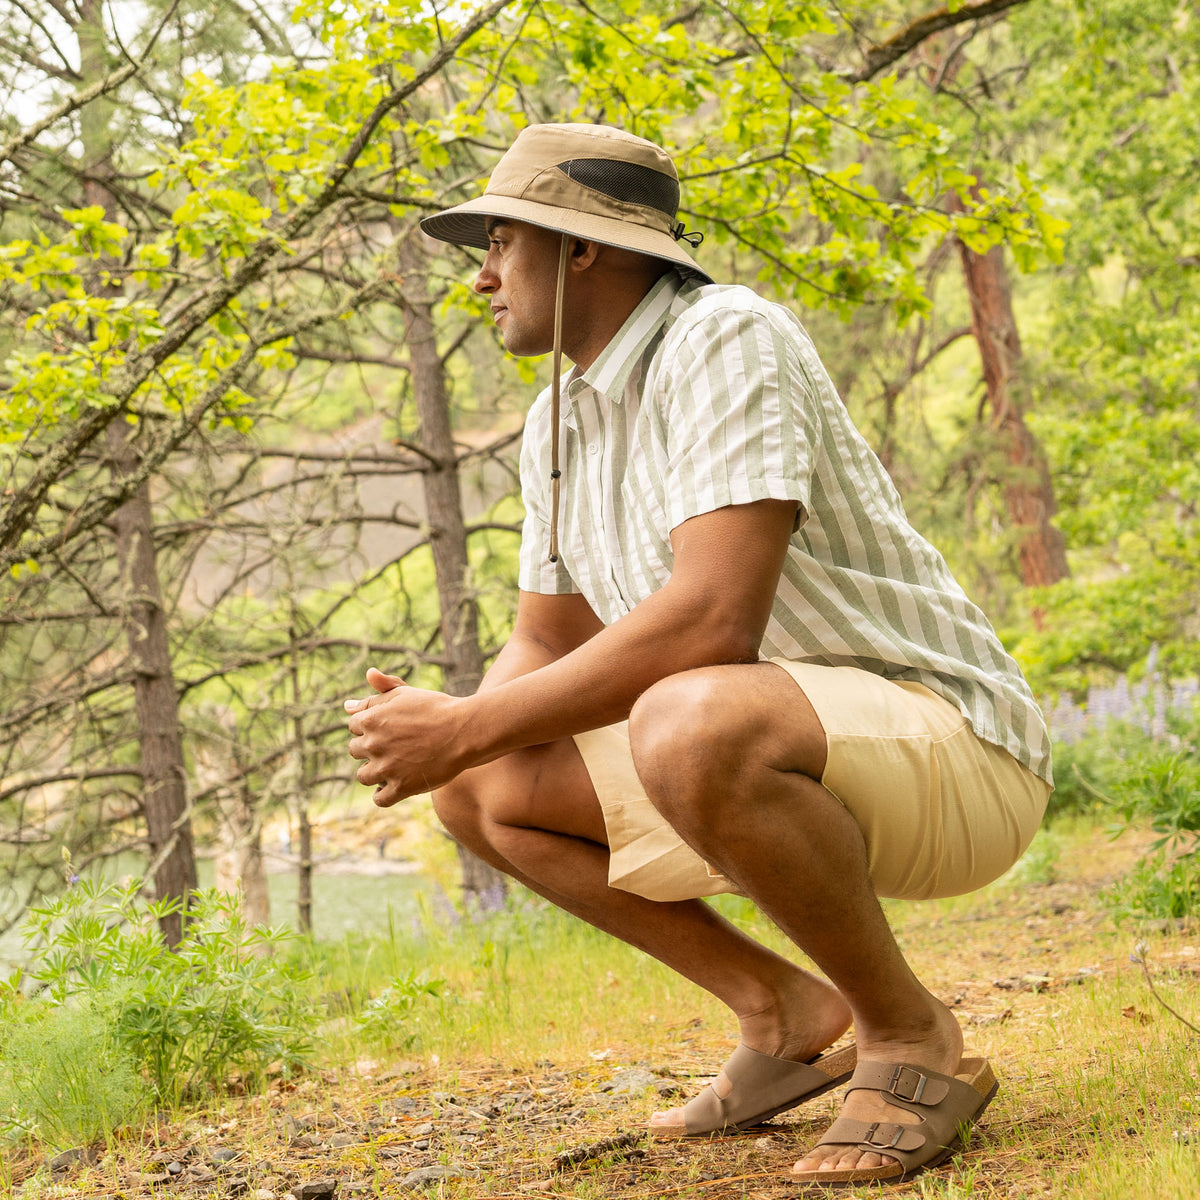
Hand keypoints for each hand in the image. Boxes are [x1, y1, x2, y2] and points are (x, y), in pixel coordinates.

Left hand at [345, 668, 469, 807]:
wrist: (465, 731)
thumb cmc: (437, 709)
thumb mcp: (405, 694)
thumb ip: (376, 695)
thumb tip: (346, 705)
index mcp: (371, 719)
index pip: (354, 726)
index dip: (370, 727)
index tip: (388, 729)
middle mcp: (373, 744)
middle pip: (355, 751)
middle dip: (370, 749)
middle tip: (393, 747)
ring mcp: (386, 768)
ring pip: (363, 776)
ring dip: (374, 772)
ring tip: (393, 767)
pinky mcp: (401, 788)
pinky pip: (380, 799)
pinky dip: (384, 795)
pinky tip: (396, 787)